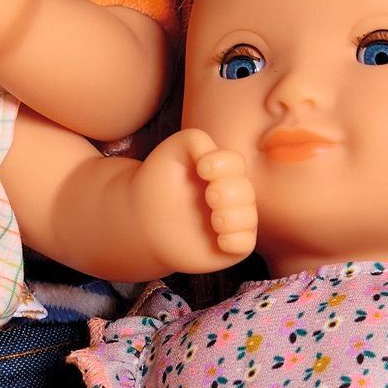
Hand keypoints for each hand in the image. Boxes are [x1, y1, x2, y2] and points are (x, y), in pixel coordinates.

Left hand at [137, 129, 256, 271]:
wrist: (139, 219)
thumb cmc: (158, 182)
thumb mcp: (173, 150)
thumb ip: (197, 140)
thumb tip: (216, 156)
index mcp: (222, 172)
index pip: (236, 164)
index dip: (224, 165)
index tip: (201, 168)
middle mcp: (231, 197)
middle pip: (246, 191)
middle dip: (229, 192)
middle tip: (209, 196)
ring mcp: (229, 222)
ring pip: (248, 218)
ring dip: (234, 216)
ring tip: (214, 219)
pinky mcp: (225, 247)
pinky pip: (245, 245)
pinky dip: (237, 240)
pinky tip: (220, 239)